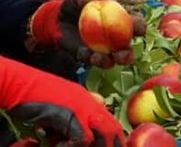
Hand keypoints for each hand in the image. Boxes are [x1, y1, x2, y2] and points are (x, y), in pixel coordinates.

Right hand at [0, 57, 124, 146]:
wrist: (20, 84)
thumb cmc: (35, 96)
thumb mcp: (61, 109)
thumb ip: (73, 122)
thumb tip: (79, 139)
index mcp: (90, 102)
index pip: (112, 124)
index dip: (114, 140)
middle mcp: (90, 104)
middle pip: (112, 130)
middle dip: (107, 145)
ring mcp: (82, 109)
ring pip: (102, 135)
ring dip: (90, 146)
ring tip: (69, 146)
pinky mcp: (70, 115)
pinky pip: (83, 139)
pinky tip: (56, 144)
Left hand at [27, 0, 145, 68]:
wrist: (56, 20)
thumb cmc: (74, 6)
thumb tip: (88, 1)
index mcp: (119, 23)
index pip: (135, 26)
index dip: (140, 28)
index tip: (139, 30)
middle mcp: (114, 39)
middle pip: (127, 50)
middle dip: (128, 55)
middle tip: (122, 55)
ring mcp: (101, 50)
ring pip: (110, 61)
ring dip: (108, 61)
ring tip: (98, 58)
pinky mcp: (86, 56)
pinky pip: (89, 60)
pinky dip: (87, 56)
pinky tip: (83, 51)